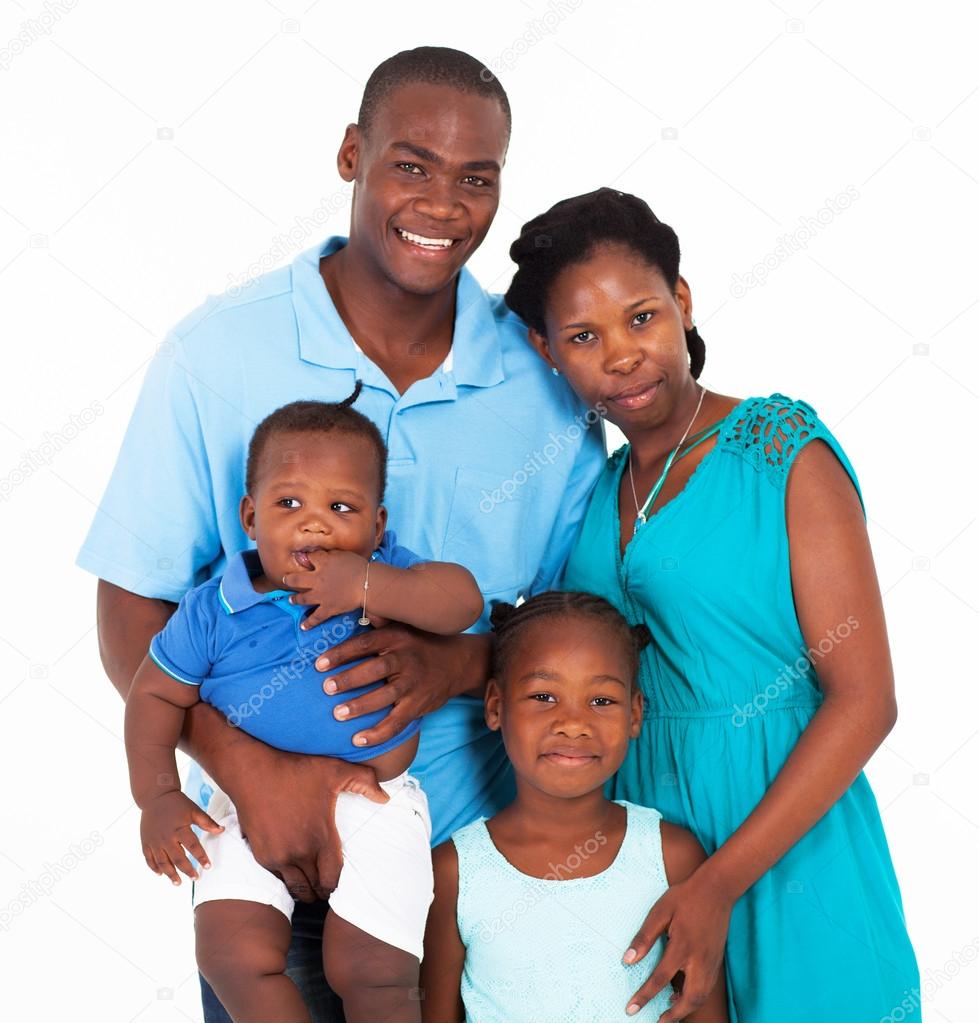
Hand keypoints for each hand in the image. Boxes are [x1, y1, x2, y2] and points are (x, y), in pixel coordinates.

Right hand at [140, 791, 222, 884]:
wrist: (156, 796)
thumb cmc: (177, 803)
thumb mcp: (194, 810)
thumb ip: (207, 822)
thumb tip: (221, 830)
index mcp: (180, 829)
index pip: (193, 847)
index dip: (201, 858)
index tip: (208, 867)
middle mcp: (166, 837)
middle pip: (178, 859)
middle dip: (187, 870)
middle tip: (196, 878)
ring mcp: (154, 841)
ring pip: (162, 863)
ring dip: (170, 874)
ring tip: (178, 883)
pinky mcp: (146, 842)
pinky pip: (149, 859)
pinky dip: (155, 868)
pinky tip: (161, 874)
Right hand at [227, 748, 387, 901]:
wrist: (253, 772)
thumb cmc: (295, 769)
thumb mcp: (335, 770)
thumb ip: (365, 782)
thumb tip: (385, 797)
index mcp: (321, 838)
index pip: (333, 879)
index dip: (338, 884)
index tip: (339, 880)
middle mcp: (299, 853)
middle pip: (315, 888)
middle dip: (323, 889)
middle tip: (327, 884)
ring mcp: (278, 856)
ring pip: (296, 888)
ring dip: (305, 888)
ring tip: (311, 883)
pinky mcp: (261, 855)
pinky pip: (278, 878)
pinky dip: (286, 878)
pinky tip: (293, 870)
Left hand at [282, 549, 366, 629]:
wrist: (367, 584)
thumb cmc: (358, 567)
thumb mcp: (343, 554)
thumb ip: (330, 555)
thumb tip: (320, 554)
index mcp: (322, 564)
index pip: (309, 558)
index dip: (306, 557)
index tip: (302, 558)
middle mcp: (316, 580)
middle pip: (297, 579)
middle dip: (290, 579)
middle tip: (286, 579)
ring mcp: (320, 596)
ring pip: (302, 598)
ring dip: (295, 599)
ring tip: (291, 600)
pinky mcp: (327, 608)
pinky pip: (316, 617)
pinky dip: (309, 623)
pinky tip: (303, 626)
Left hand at [314, 625, 489, 746]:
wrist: (459, 661)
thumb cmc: (421, 643)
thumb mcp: (402, 627)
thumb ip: (377, 624)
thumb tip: (348, 607)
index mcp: (397, 638)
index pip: (365, 643)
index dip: (341, 653)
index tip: (318, 664)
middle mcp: (406, 659)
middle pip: (375, 669)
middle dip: (349, 679)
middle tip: (326, 688)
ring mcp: (414, 683)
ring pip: (386, 696)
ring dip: (361, 706)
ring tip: (338, 713)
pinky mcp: (419, 704)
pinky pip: (397, 721)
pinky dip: (378, 733)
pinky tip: (358, 739)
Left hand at [624, 868, 732, 1019]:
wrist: (717, 889)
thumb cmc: (685, 898)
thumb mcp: (660, 912)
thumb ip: (644, 937)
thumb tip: (628, 959)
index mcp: (682, 947)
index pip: (659, 979)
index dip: (644, 997)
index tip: (631, 1009)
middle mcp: (699, 960)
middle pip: (689, 999)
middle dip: (674, 1016)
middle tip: (659, 1021)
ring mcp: (711, 962)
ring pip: (701, 996)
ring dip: (686, 1009)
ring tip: (670, 1013)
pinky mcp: (717, 960)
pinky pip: (707, 987)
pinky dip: (696, 997)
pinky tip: (684, 995)